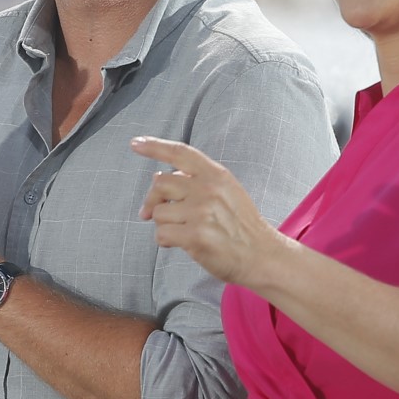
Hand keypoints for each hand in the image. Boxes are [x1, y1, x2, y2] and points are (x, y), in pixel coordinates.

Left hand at [132, 136, 277, 286]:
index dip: (155, 146)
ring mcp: (201, 212)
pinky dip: (166, 241)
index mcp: (216, 174)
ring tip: (184, 231)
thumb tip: (158, 177)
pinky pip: (161, 234)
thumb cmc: (240, 225)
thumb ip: (197, 180)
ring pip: (158, 212)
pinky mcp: (195, 235)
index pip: (180, 152)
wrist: (261, 255)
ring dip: (164, 224)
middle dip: (152, 200)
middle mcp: (208, 189)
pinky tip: (181, 244)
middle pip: (160, 183)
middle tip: (151, 213)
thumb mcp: (227, 190)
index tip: (136, 143)